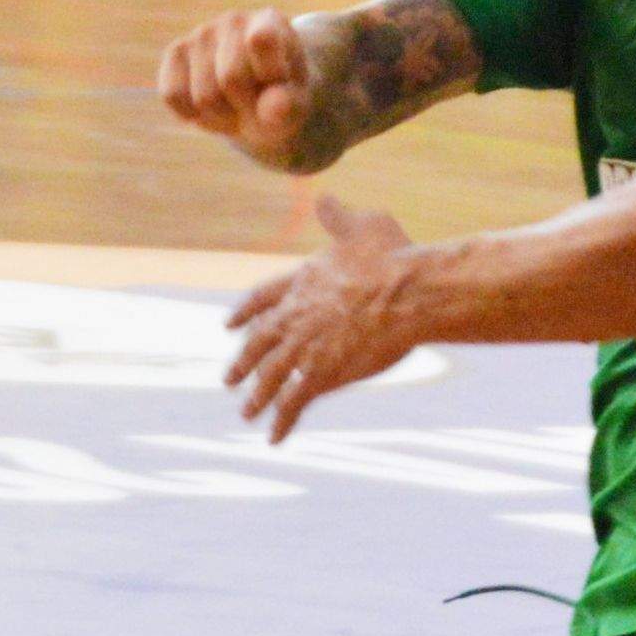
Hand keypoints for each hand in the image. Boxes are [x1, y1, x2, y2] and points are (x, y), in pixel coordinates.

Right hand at [154, 8, 319, 167]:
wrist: (255, 95)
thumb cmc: (278, 98)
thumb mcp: (295, 106)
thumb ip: (289, 106)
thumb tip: (274, 109)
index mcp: (271, 23)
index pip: (261, 40)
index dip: (267, 74)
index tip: (279, 83)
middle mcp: (234, 20)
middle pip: (231, 80)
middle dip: (244, 107)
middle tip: (255, 106)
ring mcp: (200, 33)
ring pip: (203, 96)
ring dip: (221, 117)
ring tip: (234, 106)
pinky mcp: (175, 52)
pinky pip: (173, 96)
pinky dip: (192, 115)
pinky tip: (208, 106)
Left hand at [223, 200, 426, 440]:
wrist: (407, 294)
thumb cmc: (392, 258)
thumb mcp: (363, 225)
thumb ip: (338, 216)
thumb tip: (323, 197)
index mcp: (302, 280)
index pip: (262, 298)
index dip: (245, 313)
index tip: (229, 324)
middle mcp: (294, 315)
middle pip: (259, 342)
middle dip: (243, 362)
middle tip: (229, 379)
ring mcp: (304, 347)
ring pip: (270, 377)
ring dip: (257, 397)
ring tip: (247, 413)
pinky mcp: (320, 374)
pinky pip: (293, 403)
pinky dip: (282, 422)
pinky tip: (273, 438)